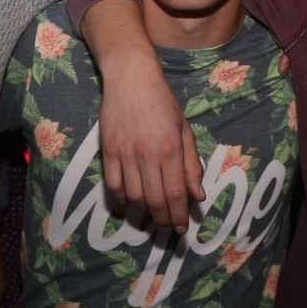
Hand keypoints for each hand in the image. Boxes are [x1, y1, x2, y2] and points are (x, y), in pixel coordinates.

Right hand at [97, 51, 204, 233]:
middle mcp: (148, 154)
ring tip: (151, 215)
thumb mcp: (185, 130)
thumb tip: (198, 196)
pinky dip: (120, 199)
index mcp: (171, 149)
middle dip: (163, 219)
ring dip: (143, 211)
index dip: (179, 216)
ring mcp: (126, 153)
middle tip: (167, 227)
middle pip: (155, 200)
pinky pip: (113, 184)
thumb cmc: (163, 103)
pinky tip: (127, 204)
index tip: (181, 229)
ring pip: (133, 196)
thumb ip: (192, 165)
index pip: (177, 193)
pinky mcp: (109, 150)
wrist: (131, 78)